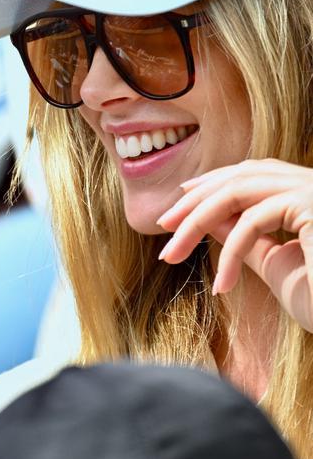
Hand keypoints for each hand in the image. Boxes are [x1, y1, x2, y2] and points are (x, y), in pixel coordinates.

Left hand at [156, 159, 312, 330]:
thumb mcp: (276, 266)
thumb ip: (244, 238)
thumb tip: (208, 219)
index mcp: (309, 193)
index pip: (252, 173)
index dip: (212, 184)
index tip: (178, 203)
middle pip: (240, 177)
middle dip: (195, 202)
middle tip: (161, 227)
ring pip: (239, 193)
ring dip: (197, 223)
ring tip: (171, 255)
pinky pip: (254, 221)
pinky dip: (230, 253)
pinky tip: (220, 284)